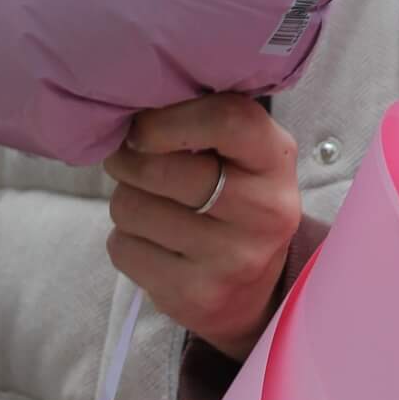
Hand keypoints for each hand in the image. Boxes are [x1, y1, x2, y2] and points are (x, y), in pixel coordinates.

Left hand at [104, 94, 301, 361]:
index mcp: (275, 160)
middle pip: (163, 170)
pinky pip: (123, 249)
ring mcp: (230, 260)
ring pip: (133, 208)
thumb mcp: (246, 152)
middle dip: (129, 159)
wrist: (260, 289)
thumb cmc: (241, 198)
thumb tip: (134, 103)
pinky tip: (153, 241)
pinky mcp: (195, 297)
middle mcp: (262, 211)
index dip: (168, 119)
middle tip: (130, 157)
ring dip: (126, 199)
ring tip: (148, 202)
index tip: (143, 126)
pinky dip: (125, 239)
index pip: (226, 120)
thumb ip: (207, 121)